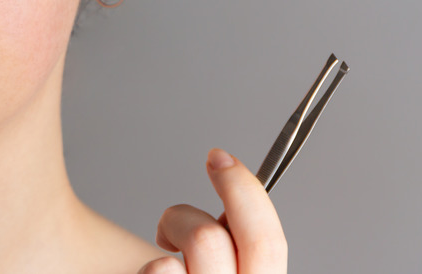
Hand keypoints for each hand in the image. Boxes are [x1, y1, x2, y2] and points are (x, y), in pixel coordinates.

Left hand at [139, 148, 286, 273]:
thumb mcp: (209, 267)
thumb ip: (228, 250)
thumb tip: (235, 201)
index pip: (272, 244)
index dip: (252, 194)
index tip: (225, 159)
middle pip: (255, 238)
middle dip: (235, 191)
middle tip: (214, 161)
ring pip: (205, 240)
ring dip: (176, 226)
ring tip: (161, 250)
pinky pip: (162, 271)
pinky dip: (149, 266)